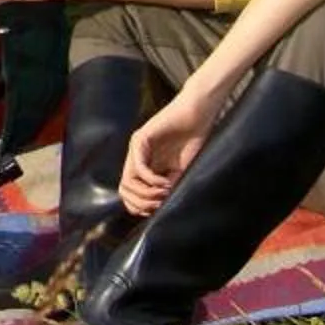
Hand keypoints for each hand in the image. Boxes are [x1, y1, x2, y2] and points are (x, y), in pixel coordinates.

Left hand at [119, 92, 215, 214]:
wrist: (199, 115)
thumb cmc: (193, 140)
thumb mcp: (180, 171)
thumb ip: (167, 186)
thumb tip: (159, 209)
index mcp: (144, 165)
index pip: (130, 193)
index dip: (141, 207)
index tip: (159, 209)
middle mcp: (136, 158)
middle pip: (125, 191)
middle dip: (142, 204)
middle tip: (161, 204)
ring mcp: (136, 148)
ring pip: (128, 182)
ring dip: (147, 194)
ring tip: (164, 194)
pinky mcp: (141, 139)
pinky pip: (139, 167)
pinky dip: (152, 180)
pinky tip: (165, 183)